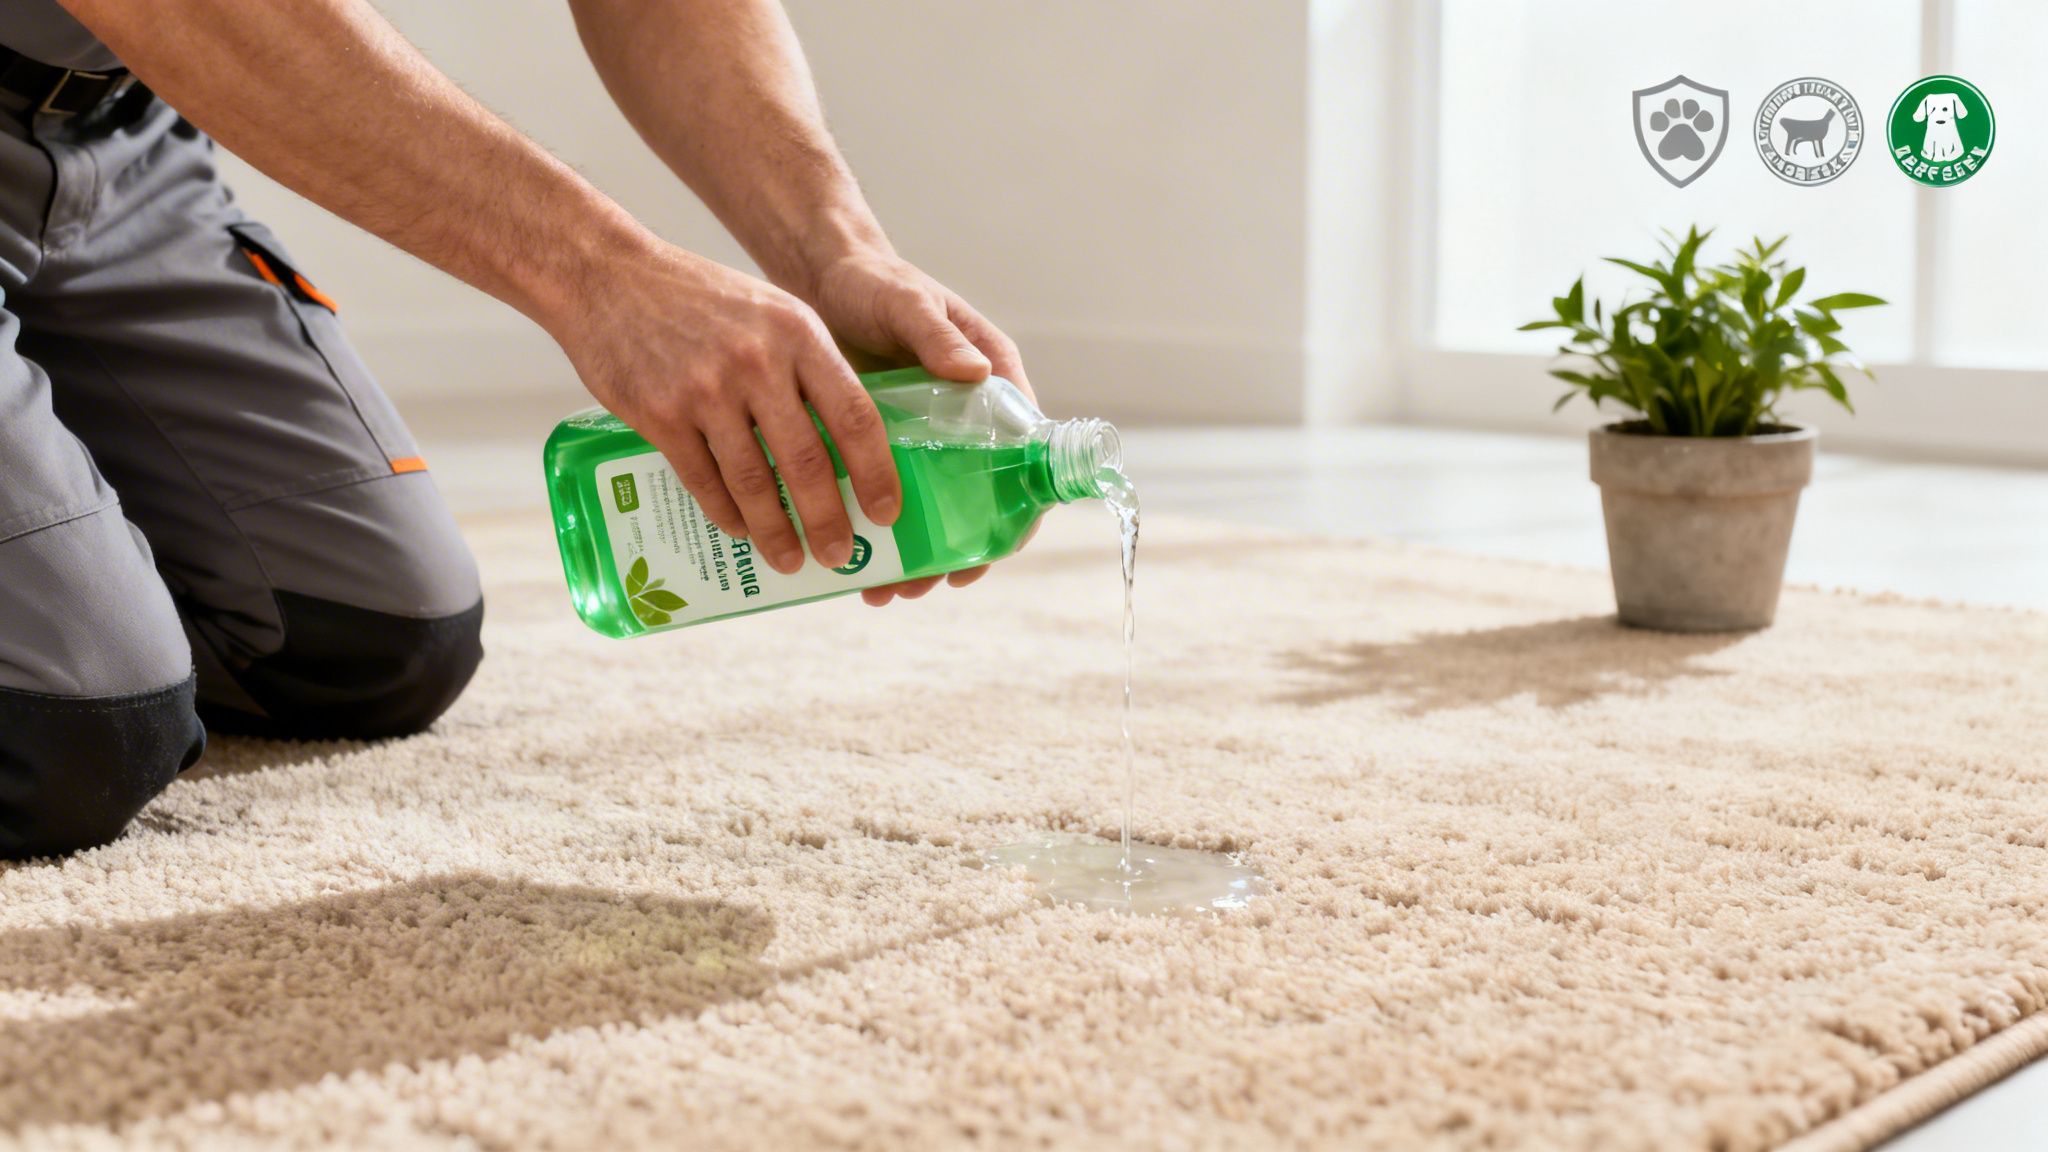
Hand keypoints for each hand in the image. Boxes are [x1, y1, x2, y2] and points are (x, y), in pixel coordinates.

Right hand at [552, 237, 897, 575]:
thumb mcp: (771, 312)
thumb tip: (846, 443)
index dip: (875, 472)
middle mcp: (757, 363)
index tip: (886, 512)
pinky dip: (726, 512)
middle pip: (807, 461)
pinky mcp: (661, 414)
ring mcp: (706, 390)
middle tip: (840, 555)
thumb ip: (808, 367)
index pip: (854, 415)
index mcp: (798, 333)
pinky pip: (704, 480)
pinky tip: (739, 529)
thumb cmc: (700, 297)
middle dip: (828, 519)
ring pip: (753, 481)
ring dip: (775, 531)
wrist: (609, 277)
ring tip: (790, 560)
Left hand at [798, 247, 1035, 605]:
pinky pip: (889, 499)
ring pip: (932, 512)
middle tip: (919, 585)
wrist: (825, 279)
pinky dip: (874, 534)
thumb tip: (976, 372)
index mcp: (996, 388)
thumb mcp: (909, 304)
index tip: (987, 553)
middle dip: (952, 553)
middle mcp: (970, 422)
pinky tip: (850, 564)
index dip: (1014, 515)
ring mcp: (927, 440)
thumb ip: (939, 336)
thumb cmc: (879, 283)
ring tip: (880, 590)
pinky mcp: (883, 448)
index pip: (1026, 462)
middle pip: (978, 503)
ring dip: (911, 557)